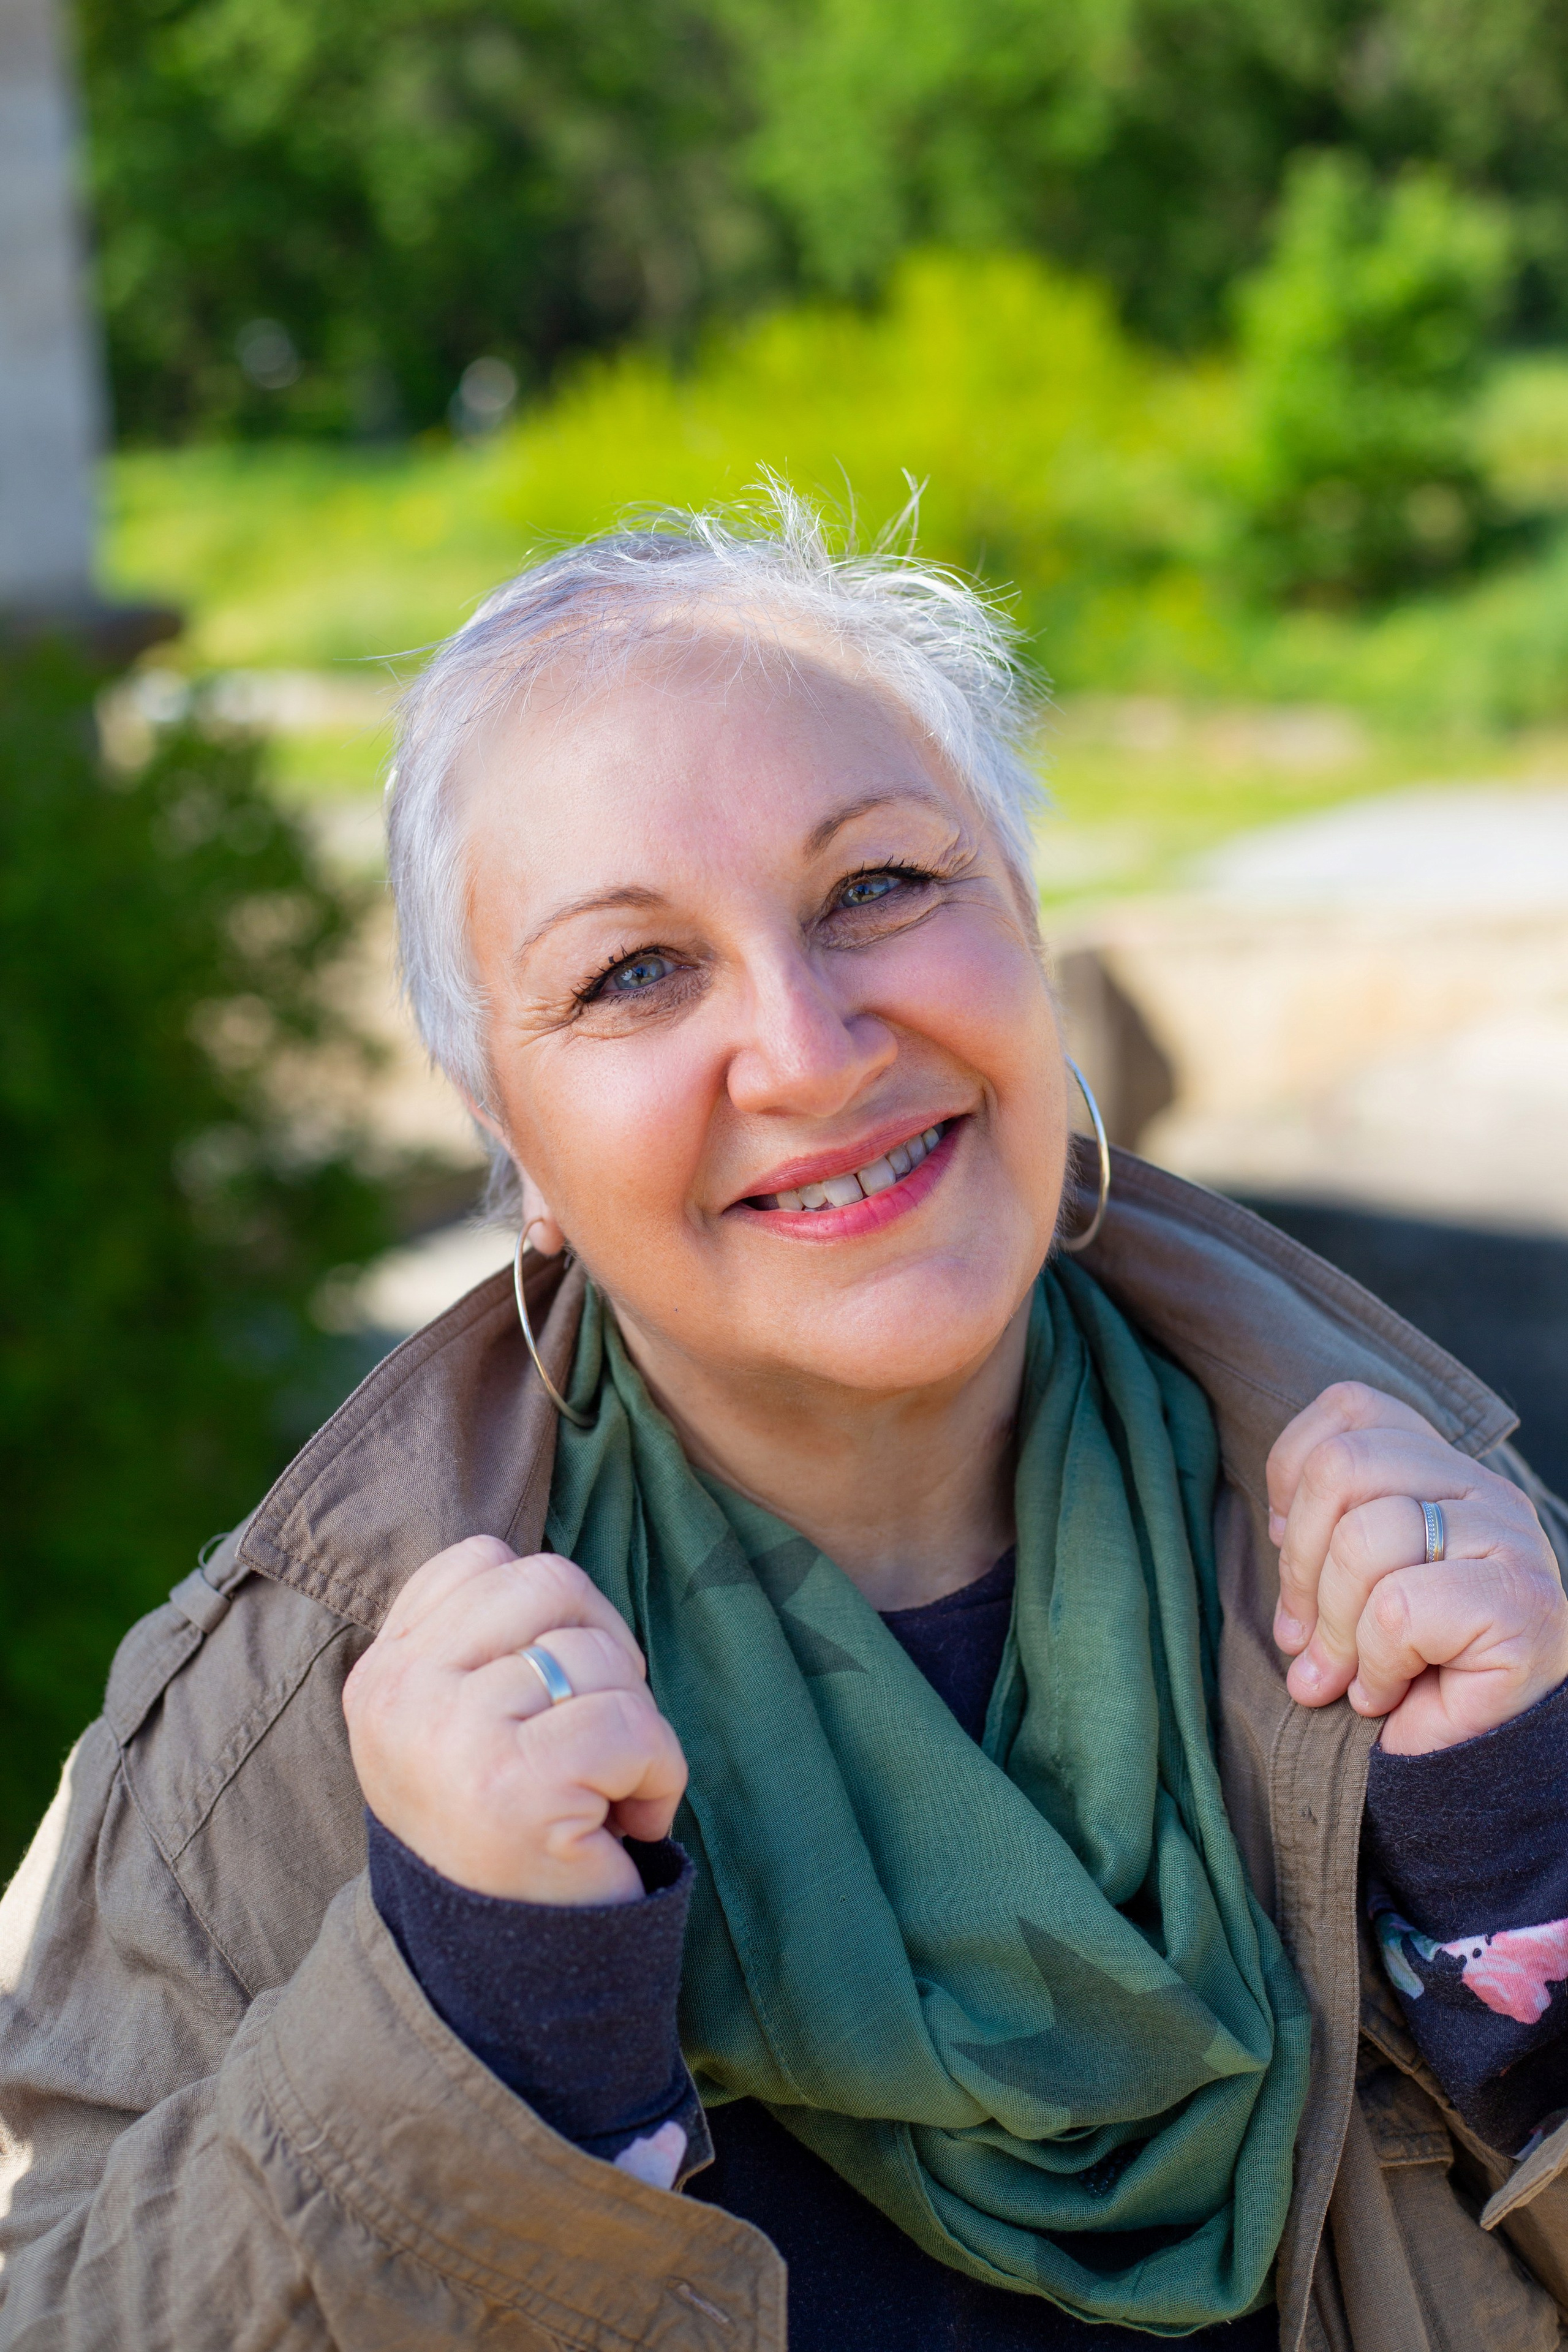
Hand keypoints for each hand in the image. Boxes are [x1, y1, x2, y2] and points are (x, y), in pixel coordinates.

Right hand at [343, 1537, 686, 1902]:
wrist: (506, 1982)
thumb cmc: (510, 1837)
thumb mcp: (466, 1723)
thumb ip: (487, 1640)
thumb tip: (562, 1580)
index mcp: (384, 1671)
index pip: (487, 1559)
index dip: (554, 1612)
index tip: (553, 1693)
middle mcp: (400, 1693)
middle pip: (551, 1583)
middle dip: (604, 1651)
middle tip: (596, 1737)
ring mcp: (451, 1737)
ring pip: (600, 1654)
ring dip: (635, 1726)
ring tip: (603, 1793)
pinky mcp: (514, 1786)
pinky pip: (633, 1727)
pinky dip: (660, 1775)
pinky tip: (629, 1826)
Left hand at [1268, 1383, 1567, 1755]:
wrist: (1486, 1761)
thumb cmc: (1410, 1669)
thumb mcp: (1351, 1584)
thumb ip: (1322, 1538)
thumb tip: (1273, 1535)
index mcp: (1443, 1469)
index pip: (1352, 1409)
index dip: (1292, 1473)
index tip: (1285, 1542)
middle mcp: (1485, 1490)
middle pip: (1342, 1468)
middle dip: (1299, 1565)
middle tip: (1305, 1639)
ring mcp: (1510, 1542)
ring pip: (1365, 1539)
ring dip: (1336, 1628)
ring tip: (1347, 1676)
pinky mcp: (1522, 1605)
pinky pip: (1399, 1611)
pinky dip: (1375, 1665)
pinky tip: (1387, 1695)